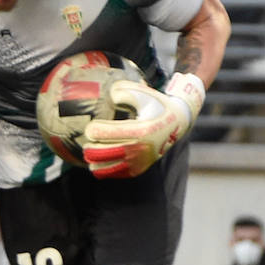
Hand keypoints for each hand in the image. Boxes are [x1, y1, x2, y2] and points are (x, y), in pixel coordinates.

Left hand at [83, 73, 204, 178]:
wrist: (177, 123)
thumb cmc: (156, 104)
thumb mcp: (143, 92)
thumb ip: (125, 91)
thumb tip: (111, 96)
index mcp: (140, 130)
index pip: (105, 134)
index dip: (93, 130)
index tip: (91, 126)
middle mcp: (140, 148)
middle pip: (101, 153)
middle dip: (89, 147)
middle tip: (88, 141)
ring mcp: (139, 161)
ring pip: (105, 167)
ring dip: (93, 160)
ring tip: (90, 152)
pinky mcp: (139, 169)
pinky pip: (114, 173)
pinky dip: (102, 169)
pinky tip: (98, 162)